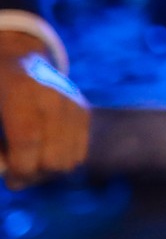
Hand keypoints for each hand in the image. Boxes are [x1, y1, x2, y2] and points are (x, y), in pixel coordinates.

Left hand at [0, 34, 88, 188]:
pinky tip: (45, 151)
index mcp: (20, 92)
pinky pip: (79, 155)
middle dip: (33, 174)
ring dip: (47, 171)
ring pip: (69, 162)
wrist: (19, 62)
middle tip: (16, 169)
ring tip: (30, 159)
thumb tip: (5, 171)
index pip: (27, 141)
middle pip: (53, 159)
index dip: (18, 167)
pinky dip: (61, 161)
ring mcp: (74, 105)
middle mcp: (54, 98)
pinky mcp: (85, 113)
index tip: (7, 176)